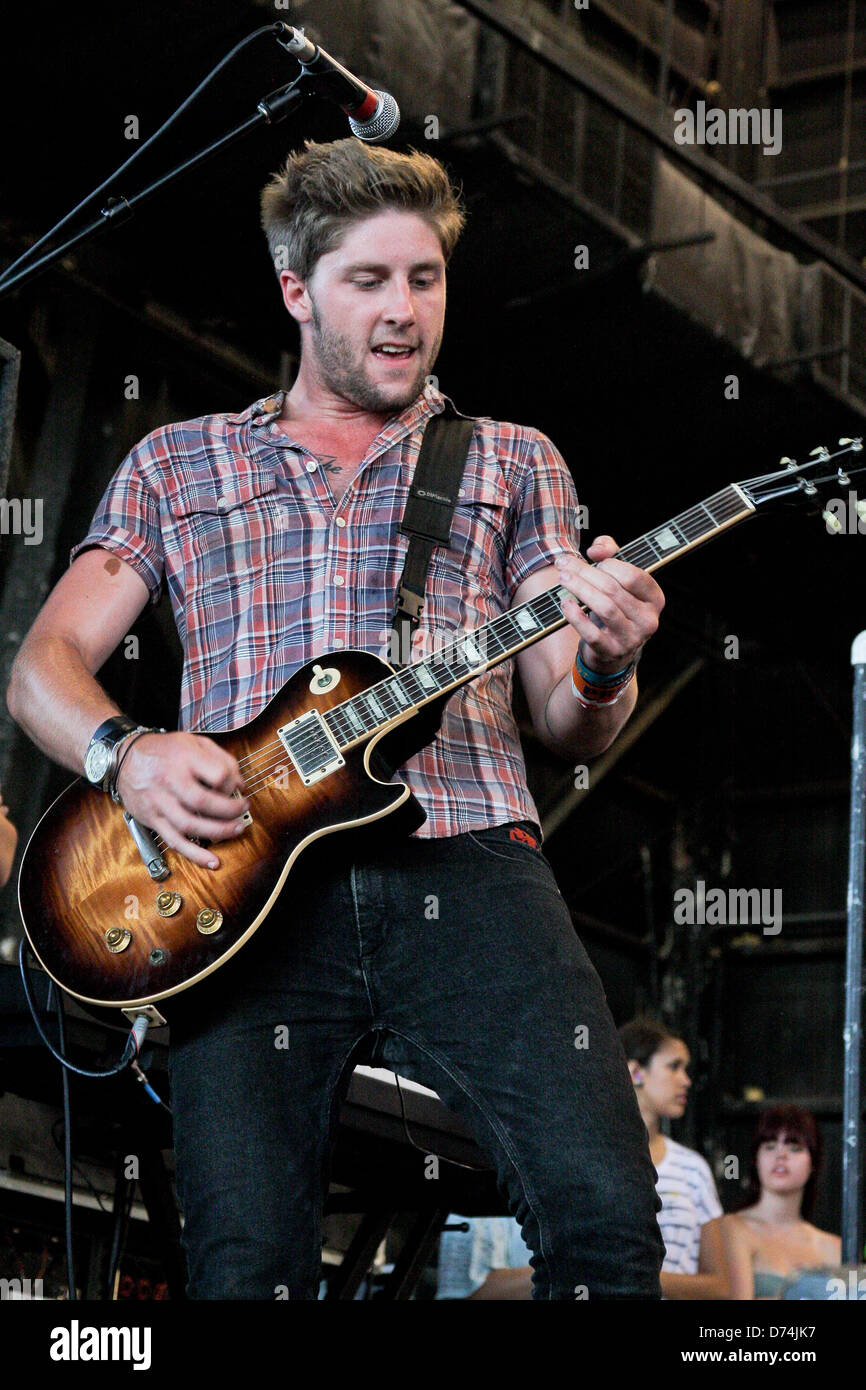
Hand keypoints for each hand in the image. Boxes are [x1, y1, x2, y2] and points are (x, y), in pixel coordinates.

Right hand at [115, 732, 248, 869]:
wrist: (124, 758)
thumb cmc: (163, 750)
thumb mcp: (193, 741)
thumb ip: (220, 758)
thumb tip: (240, 783)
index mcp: (183, 758)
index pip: (217, 775)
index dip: (233, 783)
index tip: (237, 787)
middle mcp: (170, 781)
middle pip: (205, 802)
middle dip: (230, 810)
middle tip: (243, 809)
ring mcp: (160, 803)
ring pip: (191, 824)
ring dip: (218, 831)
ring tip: (236, 829)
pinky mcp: (153, 819)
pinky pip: (175, 841)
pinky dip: (194, 854)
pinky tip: (211, 861)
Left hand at [554, 535, 664, 673]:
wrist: (613, 652)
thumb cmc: (616, 607)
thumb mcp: (618, 579)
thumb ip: (611, 554)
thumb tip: (596, 549)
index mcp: (655, 599)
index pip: (634, 576)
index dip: (610, 564)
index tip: (592, 559)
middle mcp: (648, 620)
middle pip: (613, 589)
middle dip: (585, 572)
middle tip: (563, 564)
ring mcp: (631, 638)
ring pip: (604, 608)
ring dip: (580, 589)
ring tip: (563, 578)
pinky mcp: (611, 652)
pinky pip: (592, 633)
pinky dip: (576, 616)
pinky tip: (565, 603)